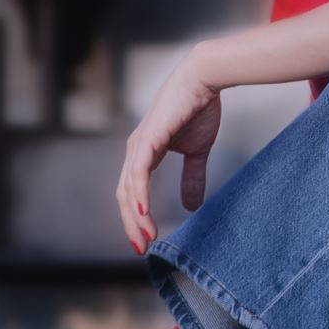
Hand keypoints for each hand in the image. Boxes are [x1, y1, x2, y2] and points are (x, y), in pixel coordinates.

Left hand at [115, 48, 222, 254]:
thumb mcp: (197, 152)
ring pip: (128, 188)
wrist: (204, 80)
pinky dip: (138, 194)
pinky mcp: (148, 138)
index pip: (132, 192)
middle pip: (124, 195)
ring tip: (145, 238)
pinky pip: (138, 172)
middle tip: (142, 248)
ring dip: (134, 216)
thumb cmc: (198, 109)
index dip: (136, 218)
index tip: (146, 240)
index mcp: (144, 153)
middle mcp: (136, 150)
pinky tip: (142, 212)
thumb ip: (192, 177)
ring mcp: (139, 144)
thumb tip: (192, 205)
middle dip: (131, 225)